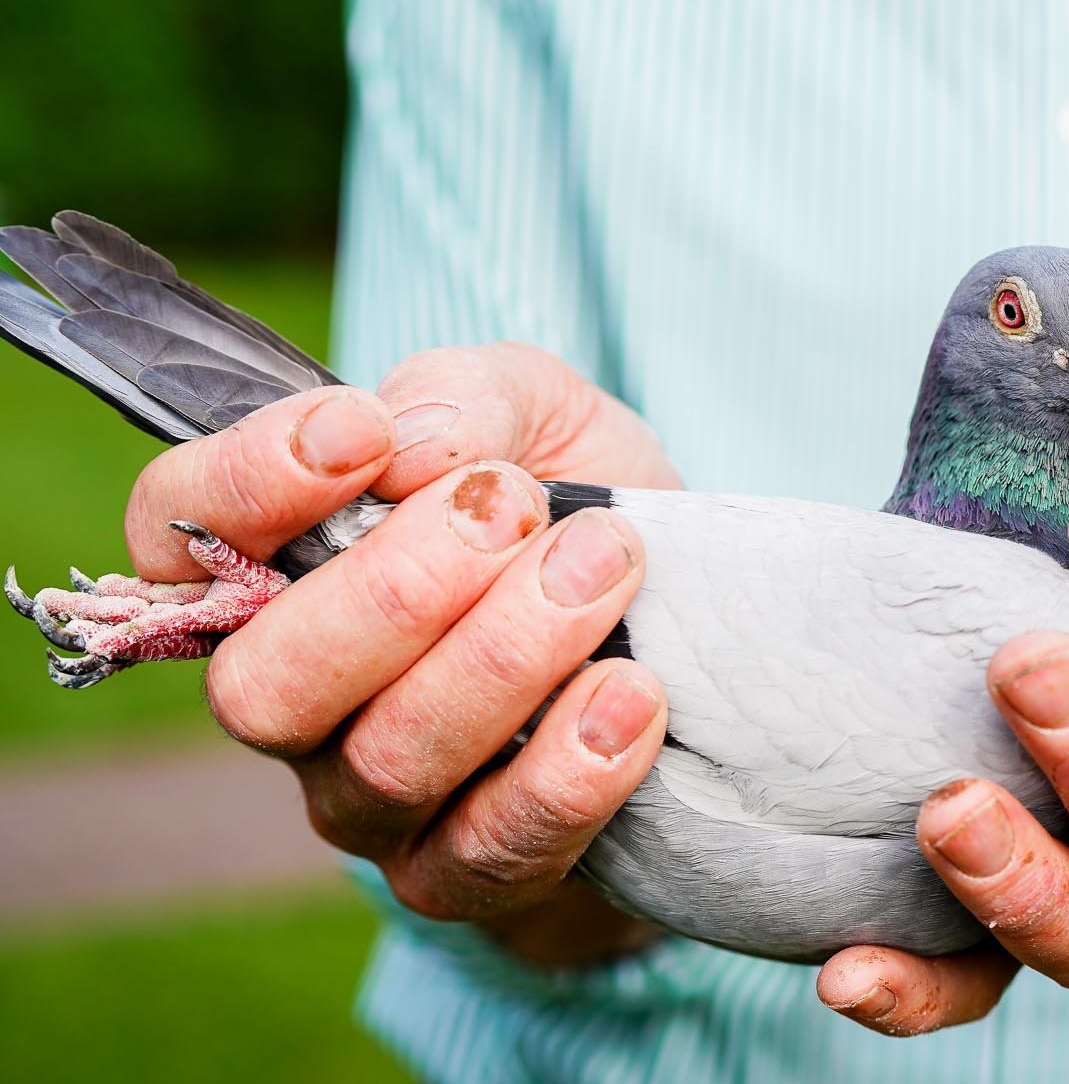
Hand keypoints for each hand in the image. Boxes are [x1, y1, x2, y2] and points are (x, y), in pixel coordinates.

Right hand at [125, 344, 682, 963]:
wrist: (688, 625)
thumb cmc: (573, 503)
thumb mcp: (537, 411)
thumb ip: (466, 398)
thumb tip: (413, 447)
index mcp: (271, 566)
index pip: (177, 529)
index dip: (248, 484)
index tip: (364, 433)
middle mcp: (293, 696)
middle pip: (265, 687)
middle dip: (396, 592)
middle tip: (515, 507)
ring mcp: (367, 800)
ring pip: (389, 762)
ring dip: (506, 657)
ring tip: (605, 566)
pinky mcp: (463, 876)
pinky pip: (487, 852)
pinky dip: (566, 770)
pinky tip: (630, 692)